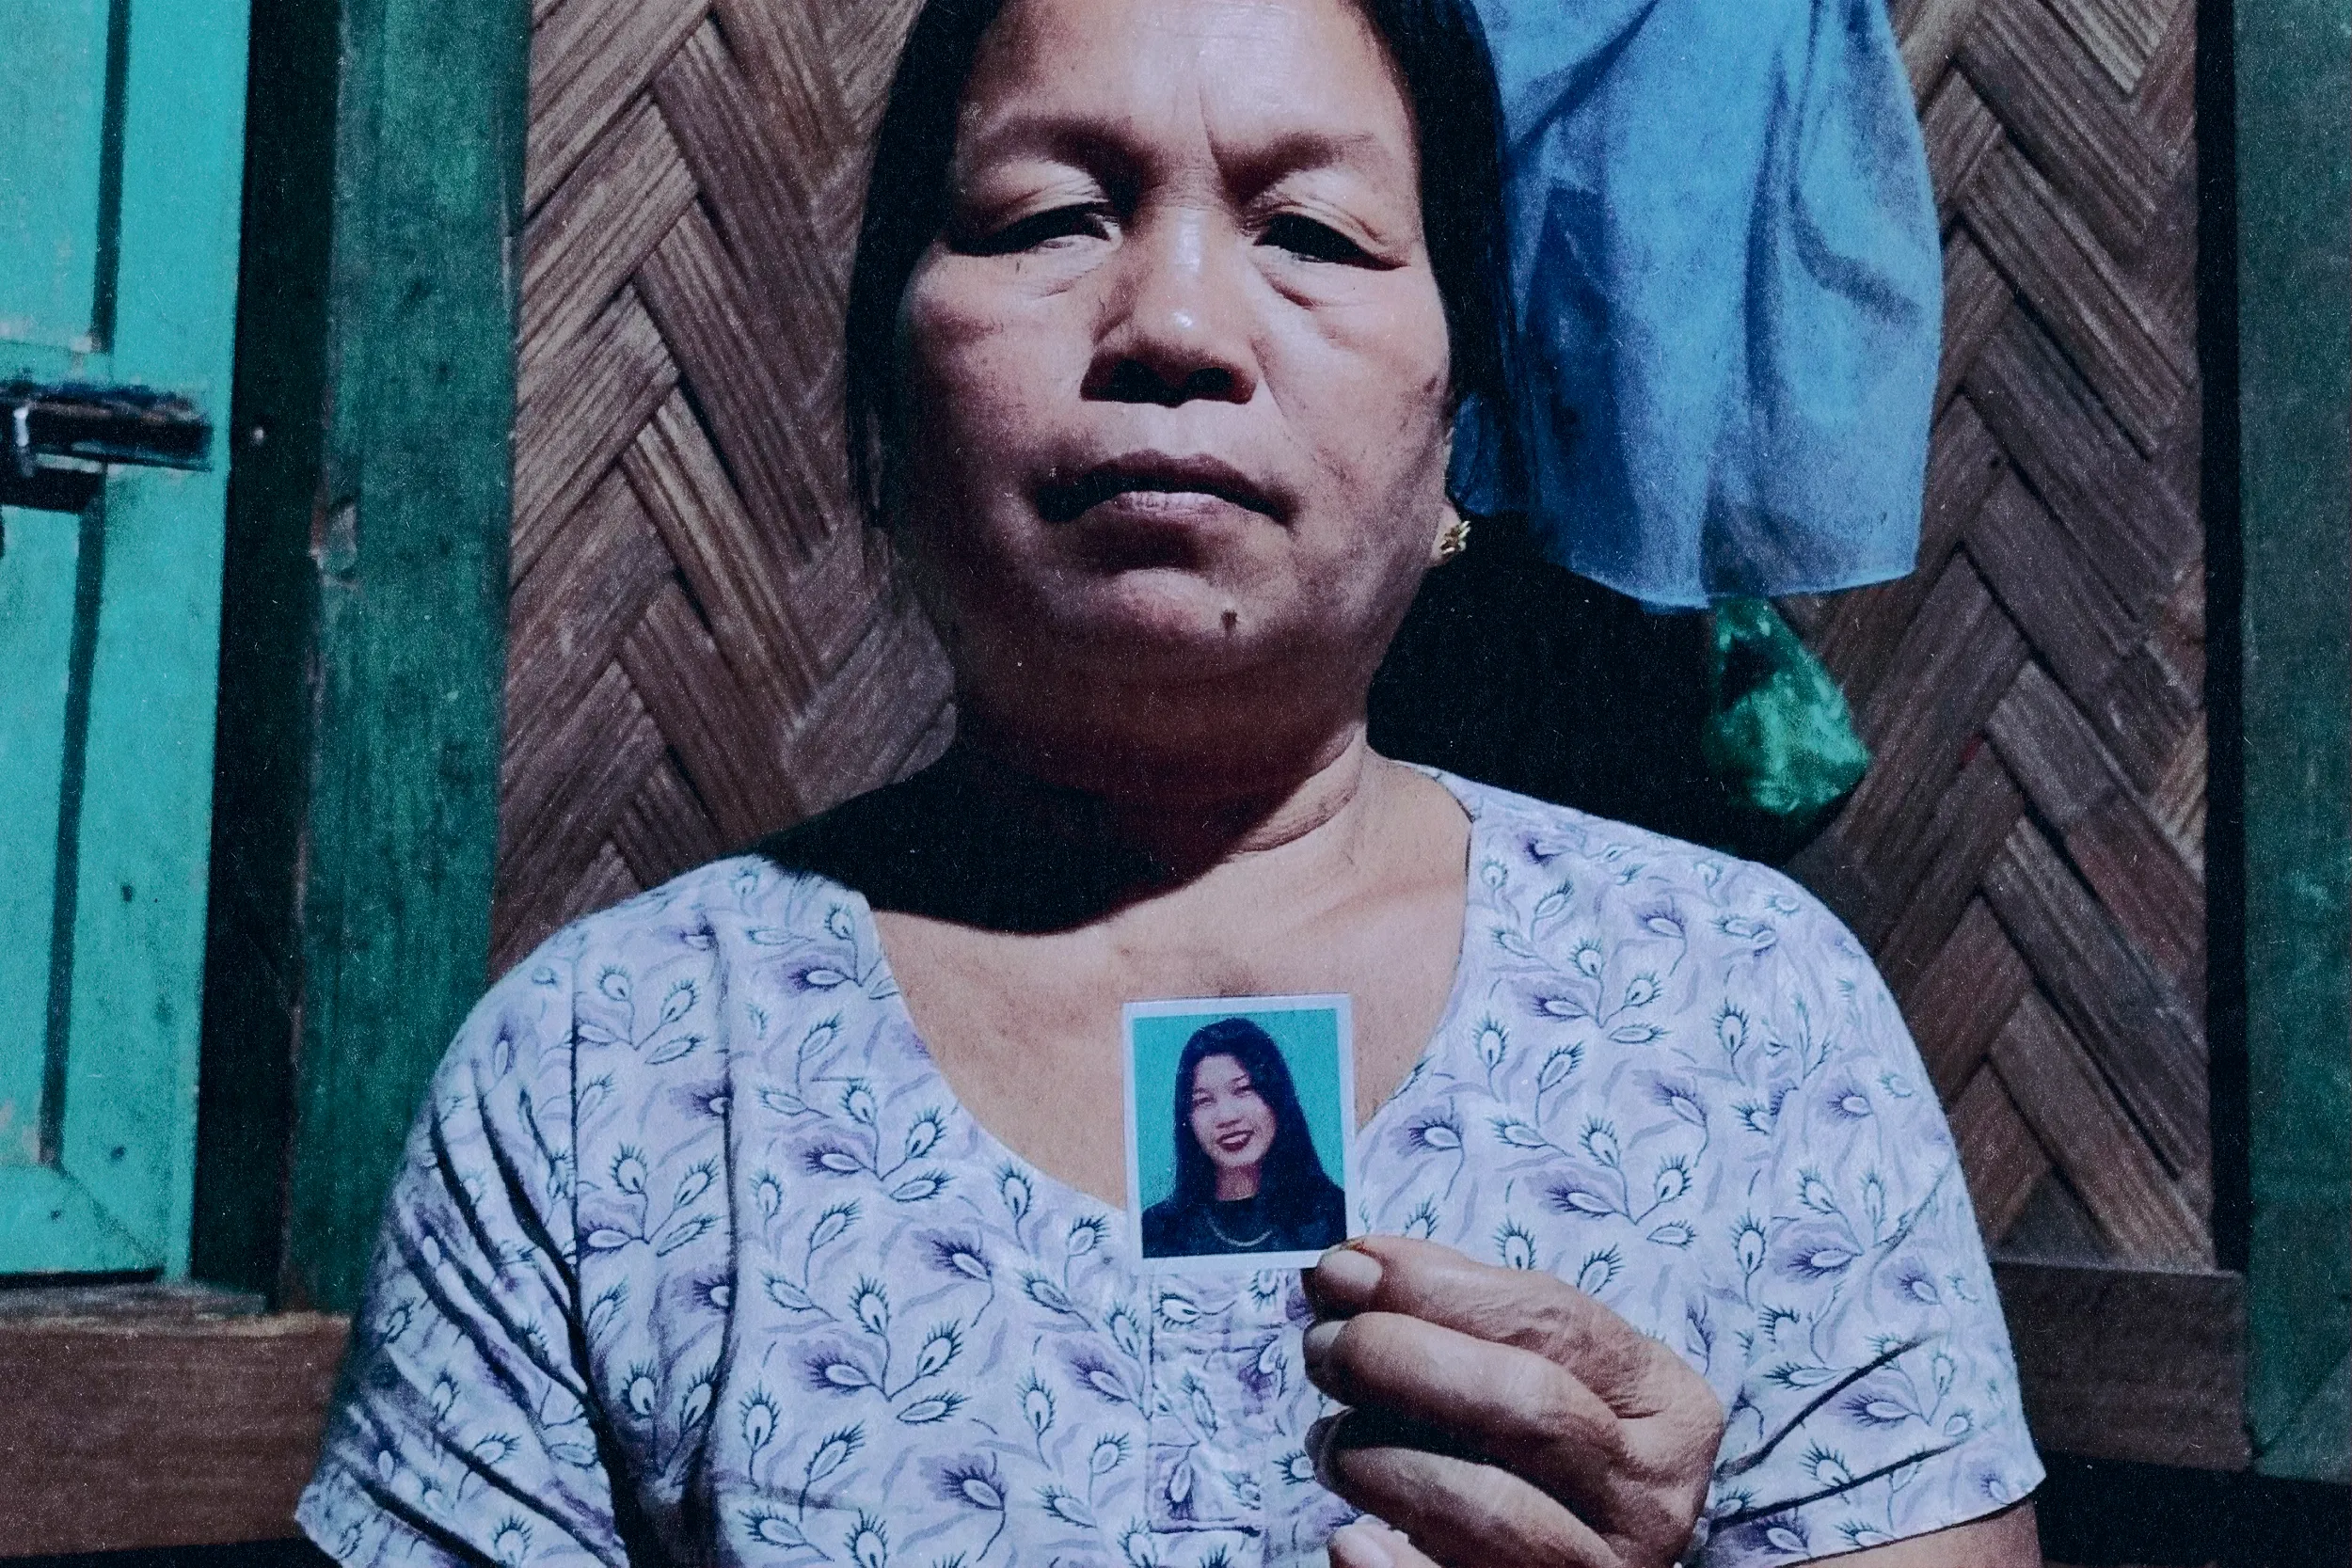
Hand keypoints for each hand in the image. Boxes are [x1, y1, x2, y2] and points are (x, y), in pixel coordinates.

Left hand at [1300, 1235, 1723, 1567]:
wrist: (1556, 1554)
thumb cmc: (1535, 1441)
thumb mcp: (1533, 1361)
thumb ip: (1451, 1306)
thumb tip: (1343, 1271)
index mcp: (1669, 1408)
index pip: (1557, 1325)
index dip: (1438, 1291)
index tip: (1342, 1272)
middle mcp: (1654, 1499)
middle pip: (1528, 1409)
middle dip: (1403, 1362)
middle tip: (1324, 1349)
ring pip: (1493, 1510)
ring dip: (1383, 1459)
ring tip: (1332, 1440)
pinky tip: (1349, 1537)